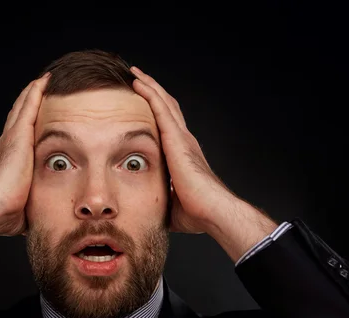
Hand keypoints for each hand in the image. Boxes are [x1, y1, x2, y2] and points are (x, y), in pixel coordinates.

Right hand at [0, 72, 50, 236]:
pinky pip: (28, 107)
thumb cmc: (7, 212)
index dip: (27, 121)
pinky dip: (35, 93)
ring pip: (23, 107)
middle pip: (20, 115)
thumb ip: (33, 202)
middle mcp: (9, 144)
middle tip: (40, 87)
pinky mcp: (18, 136)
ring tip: (44, 79)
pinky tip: (44, 81)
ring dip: (33, 93)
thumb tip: (45, 216)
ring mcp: (12, 138)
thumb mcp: (25, 203)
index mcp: (10, 159)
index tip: (37, 112)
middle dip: (29, 102)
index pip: (21, 134)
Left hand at [130, 67, 236, 234]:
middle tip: (137, 79)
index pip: (167, 125)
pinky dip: (149, 93)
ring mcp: (182, 138)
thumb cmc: (197, 212)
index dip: (156, 111)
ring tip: (135, 73)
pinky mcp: (177, 139)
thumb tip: (145, 211)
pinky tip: (137, 82)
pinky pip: (160, 108)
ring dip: (149, 86)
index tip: (143, 103)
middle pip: (166, 107)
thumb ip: (160, 199)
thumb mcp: (170, 203)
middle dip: (152, 92)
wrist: (213, 211)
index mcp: (182, 154)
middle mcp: (184, 141)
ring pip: (163, 102)